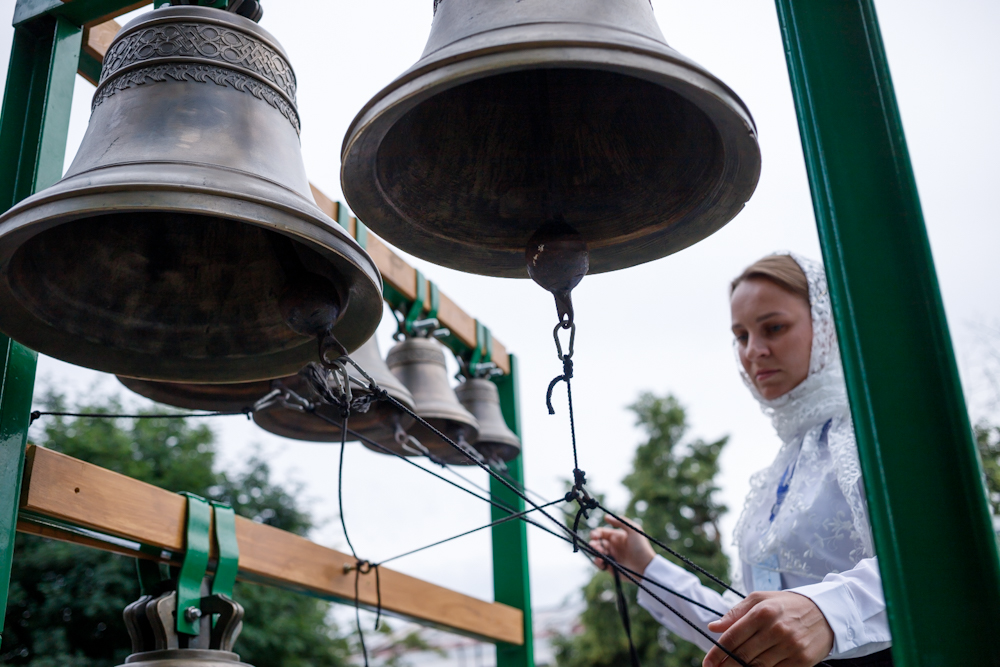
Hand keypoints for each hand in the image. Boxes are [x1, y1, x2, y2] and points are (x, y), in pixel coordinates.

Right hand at [588, 515, 655, 575]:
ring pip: (596, 553)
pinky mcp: (610, 567)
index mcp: (616, 536)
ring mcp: (611, 557)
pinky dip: (597, 562)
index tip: (594, 536)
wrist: (646, 567)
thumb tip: (606, 517)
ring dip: (595, 552)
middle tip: (595, 545)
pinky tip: (600, 561)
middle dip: (594, 543)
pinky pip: (600, 564)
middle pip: (597, 542)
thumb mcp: (634, 530)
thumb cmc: (641, 547)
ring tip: (600, 552)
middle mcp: (612, 546)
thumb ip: (620, 522)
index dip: (596, 533)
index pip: (601, 532)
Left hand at [702, 591, 833, 666]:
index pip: (732, 637)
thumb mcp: (760, 599)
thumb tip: (713, 627)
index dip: (716, 653)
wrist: (825, 613)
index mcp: (762, 612)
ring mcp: (790, 646)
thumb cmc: (786, 605)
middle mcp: (776, 629)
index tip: (707, 663)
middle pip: (743, 655)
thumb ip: (735, 613)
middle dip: (726, 666)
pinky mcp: (801, 660)